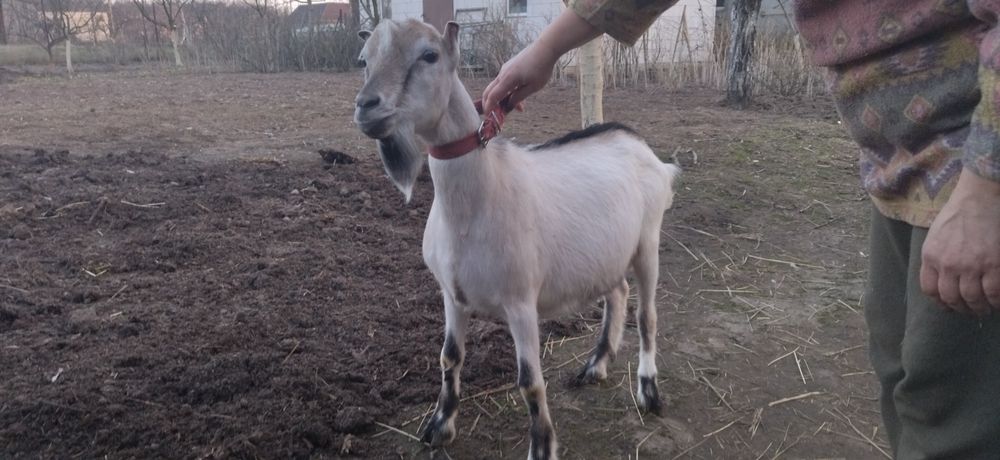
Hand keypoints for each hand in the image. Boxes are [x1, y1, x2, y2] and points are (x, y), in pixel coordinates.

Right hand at [481, 43, 558, 113]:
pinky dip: (508, 90)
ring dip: (504, 98)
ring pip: (498, 86)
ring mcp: (506, 69)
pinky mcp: (510, 66)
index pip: (492, 96)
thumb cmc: (541, 68)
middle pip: (489, 91)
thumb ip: (519, 97)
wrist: (545, 48)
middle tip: (495, 114)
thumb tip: (509, 105)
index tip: (489, 117)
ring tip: (520, 107)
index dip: (489, 108)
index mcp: (508, 79)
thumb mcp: (532, 87)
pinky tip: (520, 93)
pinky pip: (504, 80)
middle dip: (490, 103)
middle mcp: (503, 73)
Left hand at [920, 168, 999, 315]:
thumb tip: (943, 278)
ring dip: (979, 307)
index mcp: (931, 257)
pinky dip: (996, 301)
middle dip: (961, 308)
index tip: (949, 305)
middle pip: (951, 298)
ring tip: (984, 308)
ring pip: (973, 299)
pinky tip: (997, 302)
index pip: (930, 290)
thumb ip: (936, 257)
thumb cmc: (958, 213)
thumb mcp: (935, 236)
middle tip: (970, 310)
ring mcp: (971, 266)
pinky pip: (994, 293)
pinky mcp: (993, 265)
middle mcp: (948, 265)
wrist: (980, 198)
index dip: (940, 302)